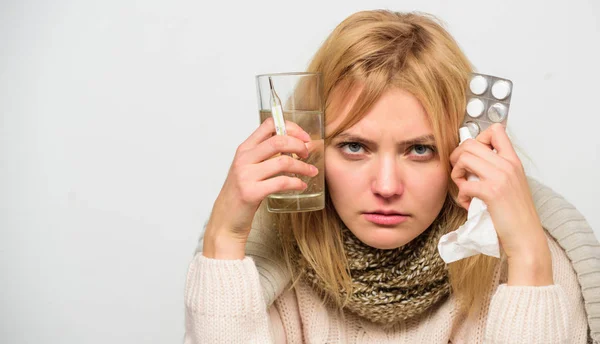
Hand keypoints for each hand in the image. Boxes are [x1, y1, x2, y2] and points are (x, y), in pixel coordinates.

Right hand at [203, 117, 317, 258]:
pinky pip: (281, 183)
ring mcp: (246, 175)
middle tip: (307, 154)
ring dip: (302, 167)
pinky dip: (296, 183)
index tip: (304, 136)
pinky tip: (301, 185)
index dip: (291, 127)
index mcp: (244, 149)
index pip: (269, 125)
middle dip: (299, 145)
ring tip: (311, 171)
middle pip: (278, 140)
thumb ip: (264, 155)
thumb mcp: (248, 168)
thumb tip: (293, 145)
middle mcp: (244, 159)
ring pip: (283, 162)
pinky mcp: (251, 192)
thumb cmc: (240, 193)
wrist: (226, 219)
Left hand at [450, 124, 552, 285]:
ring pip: (464, 158)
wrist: (526, 238)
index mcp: (513, 161)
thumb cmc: (515, 214)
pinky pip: (465, 184)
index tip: (472, 156)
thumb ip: (496, 169)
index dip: (477, 138)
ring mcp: (501, 178)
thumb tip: (470, 161)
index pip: (496, 130)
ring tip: (463, 188)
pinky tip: (468, 204)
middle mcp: (508, 165)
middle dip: (457, 157)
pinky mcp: (492, 193)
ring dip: (456, 174)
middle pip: (470, 143)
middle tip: (459, 173)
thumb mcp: (511, 184)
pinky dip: (461, 195)